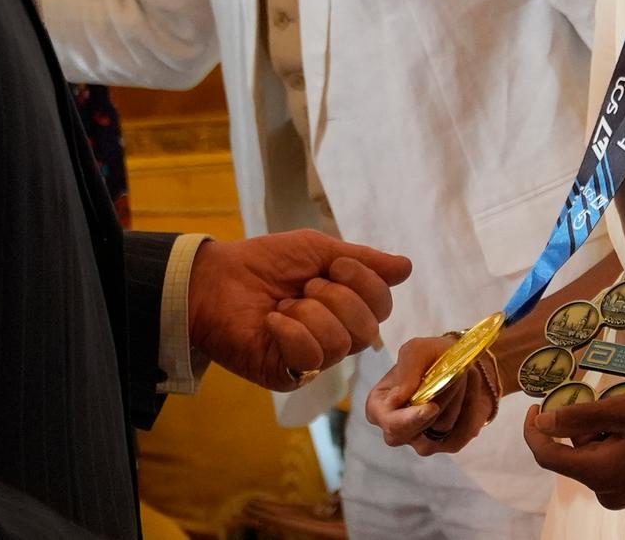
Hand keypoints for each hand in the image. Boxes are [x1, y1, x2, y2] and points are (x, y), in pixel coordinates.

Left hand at [186, 231, 410, 391]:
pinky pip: (309, 358)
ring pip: (339, 344)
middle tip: (305, 286)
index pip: (383, 306)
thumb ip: (364, 261)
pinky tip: (271, 321)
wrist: (216, 278)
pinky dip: (290, 331)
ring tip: (284, 304)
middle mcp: (337, 336)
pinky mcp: (286, 375)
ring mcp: (312, 360)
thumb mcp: (319, 250)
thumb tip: (408, 267)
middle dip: (336, 298)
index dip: (365, 282)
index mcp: (348, 308)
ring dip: (308, 313)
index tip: (334, 265)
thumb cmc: (266, 262)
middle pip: (368, 330)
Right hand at [364, 334, 500, 456]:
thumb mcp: (418, 350)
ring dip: (457, 398)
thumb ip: (406, 369)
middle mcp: (398, 430)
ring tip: (461, 376)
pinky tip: (470, 389)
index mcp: (380, 407)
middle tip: (456, 377)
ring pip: (442, 428)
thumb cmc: (432, 356)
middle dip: (440, 402)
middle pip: (415, 431)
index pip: (388, 422)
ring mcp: (423, 442)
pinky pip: (463, 431)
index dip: (408, 418)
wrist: (464, 363)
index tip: (431, 406)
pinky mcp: (450, 444)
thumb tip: (397, 399)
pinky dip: (471, 406)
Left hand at [524, 391, 624, 509]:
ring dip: (608, 430)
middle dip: (588, 423)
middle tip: (620, 402)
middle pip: (575, 452)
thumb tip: (543, 422)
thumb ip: (582, 414)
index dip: (534, 430)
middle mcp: (605, 492)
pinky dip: (621, 442)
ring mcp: (622, 495)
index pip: (547, 456)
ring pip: (596, 454)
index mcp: (599, 473)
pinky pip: (613, 463)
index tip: (535, 406)